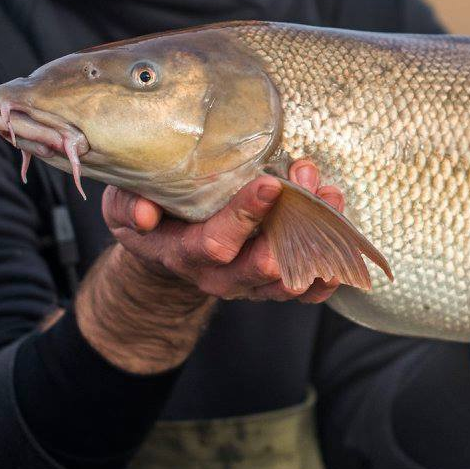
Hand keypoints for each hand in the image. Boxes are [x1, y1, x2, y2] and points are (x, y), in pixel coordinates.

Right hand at [102, 159, 345, 303]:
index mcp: (185, 254)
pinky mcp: (274, 283)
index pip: (217, 243)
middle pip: (263, 263)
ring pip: (293, 273)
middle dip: (291, 222)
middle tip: (307, 181)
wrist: (166, 248)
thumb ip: (130, 206)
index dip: (245, 215)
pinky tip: (345, 239)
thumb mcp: (124, 205)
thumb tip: (146, 215)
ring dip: (317, 237)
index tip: (270, 183)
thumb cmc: (148, 215)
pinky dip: (330, 266)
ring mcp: (252, 283)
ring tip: (331, 196)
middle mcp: (222, 276)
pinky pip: (309, 287)